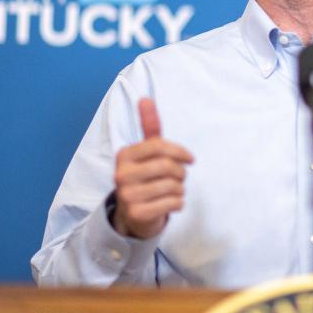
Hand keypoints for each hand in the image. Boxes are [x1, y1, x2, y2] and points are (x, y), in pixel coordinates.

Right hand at [111, 98, 193, 238]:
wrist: (132, 213)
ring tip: (173, 190)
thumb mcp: (146, 151)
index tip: (190, 159)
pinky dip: (178, 203)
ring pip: (172, 186)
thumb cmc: (145, 176)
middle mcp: (121, 174)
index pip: (159, 146)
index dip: (180, 152)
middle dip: (181, 172)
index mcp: (124, 155)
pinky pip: (172, 203)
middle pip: (167, 166)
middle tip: (180, 177)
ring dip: (180, 188)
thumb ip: (149, 126)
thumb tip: (146, 98)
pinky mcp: (136, 214)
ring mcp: (127, 196)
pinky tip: (171, 203)